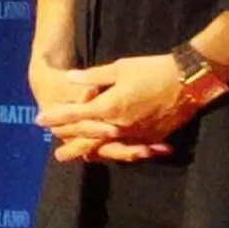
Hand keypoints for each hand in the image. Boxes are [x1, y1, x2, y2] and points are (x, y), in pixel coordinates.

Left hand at [37, 52, 197, 163]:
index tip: (40, 121)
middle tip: (58, 155)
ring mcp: (136, 134)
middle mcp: (119, 126)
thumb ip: (93, 78)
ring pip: (110, 148)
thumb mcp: (119, 68)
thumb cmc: (151, 69)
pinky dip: (119, 152)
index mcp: (109, 107)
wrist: (188, 80)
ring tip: (82, 159)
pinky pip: (131, 148)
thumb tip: (69, 78)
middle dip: (72, 146)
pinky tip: (113, 154)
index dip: (57, 117)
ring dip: (94, 152)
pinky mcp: (152, 138)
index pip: (76, 114)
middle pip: (90, 139)